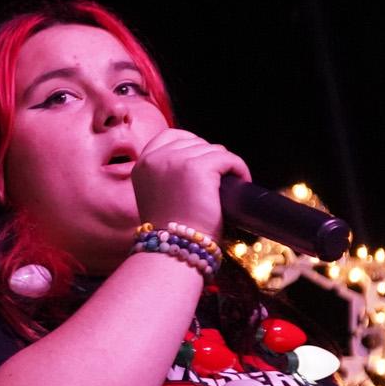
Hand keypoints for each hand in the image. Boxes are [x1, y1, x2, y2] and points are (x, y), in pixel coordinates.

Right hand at [129, 127, 250, 239]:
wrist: (174, 249)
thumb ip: (165, 176)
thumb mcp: (154, 196)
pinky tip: (241, 182)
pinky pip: (228, 158)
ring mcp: (177, 160)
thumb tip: (195, 163)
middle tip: (218, 180)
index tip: (202, 161)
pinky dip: (239, 169)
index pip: (170, 135)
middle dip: (209, 158)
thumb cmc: (169, 232)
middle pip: (194, 142)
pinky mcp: (199, 167)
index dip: (191, 145)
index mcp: (143, 164)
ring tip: (229, 185)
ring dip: (225, 166)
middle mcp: (156, 157)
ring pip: (213, 149)